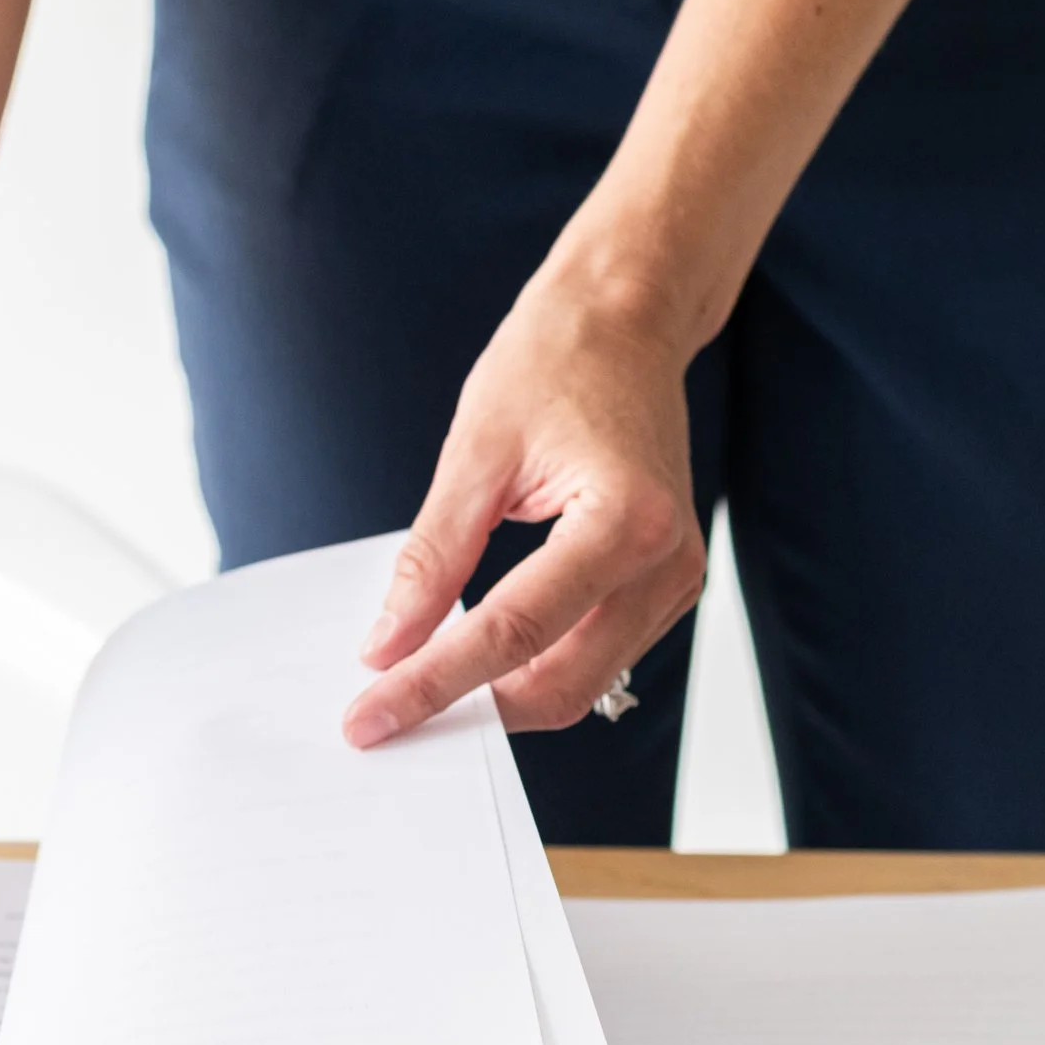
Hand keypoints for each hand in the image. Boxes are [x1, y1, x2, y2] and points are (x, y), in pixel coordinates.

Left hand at [342, 259, 705, 745]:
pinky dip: (530, 672)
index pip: (513, 632)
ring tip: (419, 698)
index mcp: (626, 521)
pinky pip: (595, 658)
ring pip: (580, 686)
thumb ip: (433, 558)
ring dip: (499, 702)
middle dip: (468, 712)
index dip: (434, 683)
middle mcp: (666, 563)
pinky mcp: (665, 589)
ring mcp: (675, 582)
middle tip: (384, 721)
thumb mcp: (476, 452)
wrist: (627, 323)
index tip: (369, 717)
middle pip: (557, 683)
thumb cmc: (558, 362)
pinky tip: (473, 666)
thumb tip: (387, 645)